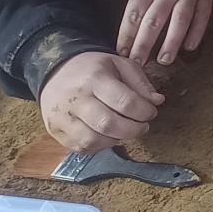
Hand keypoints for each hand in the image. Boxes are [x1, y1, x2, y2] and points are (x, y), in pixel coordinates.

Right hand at [39, 52, 164, 152]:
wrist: (55, 72)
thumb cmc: (93, 68)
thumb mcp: (120, 64)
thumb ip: (140, 82)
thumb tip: (157, 101)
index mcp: (94, 78)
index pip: (124, 102)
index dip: (144, 111)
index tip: (151, 112)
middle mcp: (75, 99)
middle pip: (108, 124)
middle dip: (133, 130)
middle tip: (143, 126)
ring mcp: (62, 117)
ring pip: (92, 140)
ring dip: (116, 140)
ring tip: (126, 131)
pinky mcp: (55, 131)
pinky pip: (81, 147)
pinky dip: (100, 146)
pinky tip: (108, 135)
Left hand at [95, 0, 212, 65]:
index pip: (133, 14)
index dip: (126, 35)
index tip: (121, 52)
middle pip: (153, 22)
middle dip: (144, 45)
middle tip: (138, 64)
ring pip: (179, 21)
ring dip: (171, 42)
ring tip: (165, 61)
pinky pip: (202, 15)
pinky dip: (197, 31)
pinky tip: (190, 46)